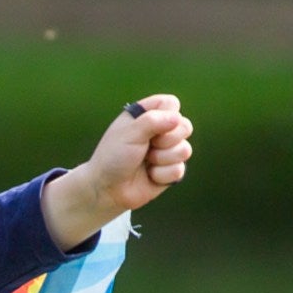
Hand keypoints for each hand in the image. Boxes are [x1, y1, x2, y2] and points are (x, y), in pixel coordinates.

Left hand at [41, 95, 193, 248]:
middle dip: (167, 139)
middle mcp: (160, 131)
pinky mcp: (170, 171)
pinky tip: (149, 176)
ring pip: (185, 150)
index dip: (167, 114)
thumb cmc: (113, 156)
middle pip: (185, 126)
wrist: (107, 188)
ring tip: (146, 162)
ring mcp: (167, 151)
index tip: (150, 125)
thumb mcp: (130, 132)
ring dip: (162, 159)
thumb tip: (177, 118)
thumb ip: (153, 121)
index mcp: (148, 115)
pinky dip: (161, 175)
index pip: (172, 104)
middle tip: (147, 146)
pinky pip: (179, 170)